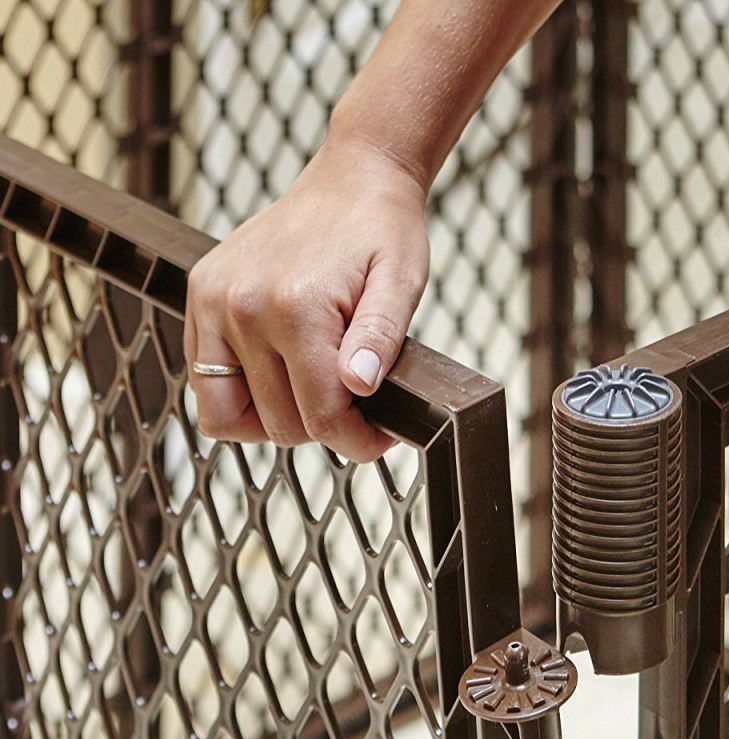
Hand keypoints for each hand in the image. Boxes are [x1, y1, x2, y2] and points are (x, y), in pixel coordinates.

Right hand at [185, 136, 429, 461]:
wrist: (352, 178)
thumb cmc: (382, 230)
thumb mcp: (401, 283)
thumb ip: (381, 338)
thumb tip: (358, 386)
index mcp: (296, 307)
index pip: (321, 418)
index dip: (357, 442)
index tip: (379, 436)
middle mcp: (242, 307)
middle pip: (278, 425)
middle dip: (322, 429)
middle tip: (352, 406)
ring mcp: (212, 301)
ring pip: (226, 415)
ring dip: (274, 420)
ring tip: (312, 395)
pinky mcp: (199, 295)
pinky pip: (202, 379)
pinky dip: (238, 394)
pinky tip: (280, 376)